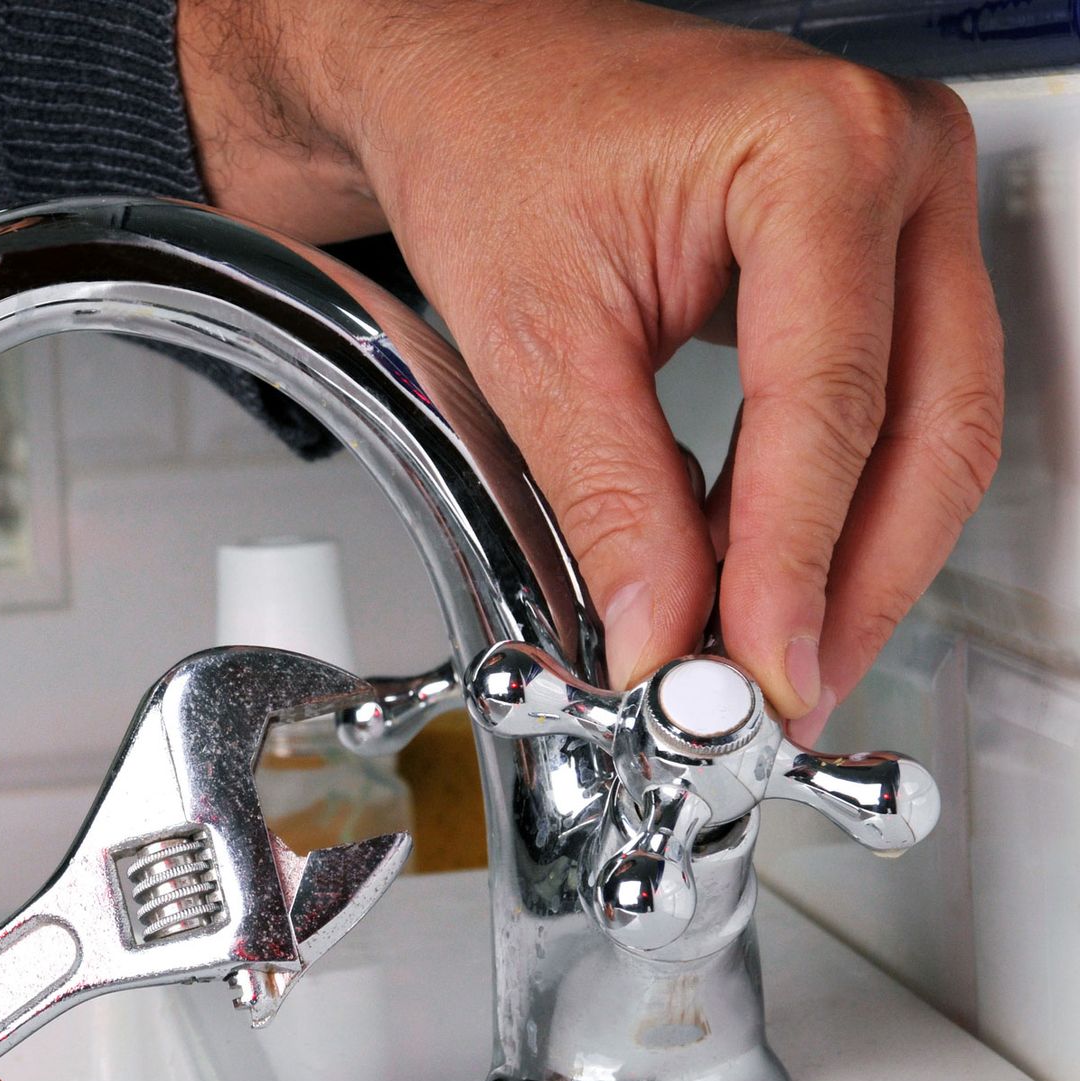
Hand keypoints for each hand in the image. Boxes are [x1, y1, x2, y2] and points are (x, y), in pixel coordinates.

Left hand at [180, 0, 1002, 741]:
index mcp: (813, 152)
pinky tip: (772, 568)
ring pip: (934, 418)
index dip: (798, 565)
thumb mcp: (538, 340)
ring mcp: (900, 195)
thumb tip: (671, 633)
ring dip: (859, 551)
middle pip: (929, 422)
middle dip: (859, 578)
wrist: (467, 77)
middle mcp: (892, 158)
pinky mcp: (876, 241)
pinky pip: (895, 391)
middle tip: (789, 682)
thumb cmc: (490, 142)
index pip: (831, 406)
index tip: (765, 669)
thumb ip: (616, 499)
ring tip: (776, 647)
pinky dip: (836, 494)